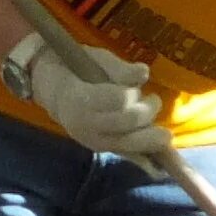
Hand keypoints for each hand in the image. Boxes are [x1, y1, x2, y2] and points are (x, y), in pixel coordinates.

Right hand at [26, 41, 170, 160]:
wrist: (52, 91)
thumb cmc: (76, 68)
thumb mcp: (95, 58)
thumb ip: (119, 68)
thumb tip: (144, 73)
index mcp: (79, 98)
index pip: (118, 100)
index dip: (132, 94)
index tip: (135, 87)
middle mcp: (85, 125)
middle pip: (129, 122)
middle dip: (148, 111)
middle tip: (153, 99)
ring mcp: (93, 141)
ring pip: (132, 144)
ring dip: (152, 133)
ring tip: (154, 119)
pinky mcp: (102, 149)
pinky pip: (130, 155)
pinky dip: (148, 153)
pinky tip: (164, 157)